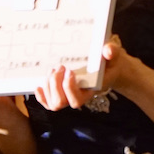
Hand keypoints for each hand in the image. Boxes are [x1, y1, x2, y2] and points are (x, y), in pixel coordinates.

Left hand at [30, 37, 148, 111]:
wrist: (106, 67)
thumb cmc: (109, 62)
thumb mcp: (114, 55)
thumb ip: (112, 51)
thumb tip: (108, 51)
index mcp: (90, 91)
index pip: (77, 100)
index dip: (69, 88)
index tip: (70, 71)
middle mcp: (78, 97)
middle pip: (60, 102)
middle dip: (55, 84)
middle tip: (59, 67)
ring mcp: (68, 97)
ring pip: (53, 103)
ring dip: (49, 86)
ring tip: (53, 70)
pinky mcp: (60, 94)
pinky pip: (48, 102)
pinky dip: (41, 96)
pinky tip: (39, 86)